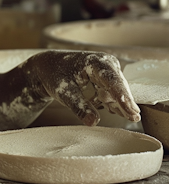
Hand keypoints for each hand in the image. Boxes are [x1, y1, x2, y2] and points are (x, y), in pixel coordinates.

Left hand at [25, 50, 140, 126]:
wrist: (49, 68)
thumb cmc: (55, 76)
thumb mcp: (63, 92)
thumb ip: (78, 107)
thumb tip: (93, 122)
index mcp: (94, 61)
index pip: (112, 80)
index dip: (122, 97)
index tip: (131, 111)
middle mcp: (105, 63)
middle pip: (119, 86)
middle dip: (126, 102)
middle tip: (134, 119)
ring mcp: (107, 71)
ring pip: (118, 91)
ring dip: (119, 104)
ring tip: (123, 116)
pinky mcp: (106, 79)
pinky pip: (113, 94)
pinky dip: (113, 103)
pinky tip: (112, 110)